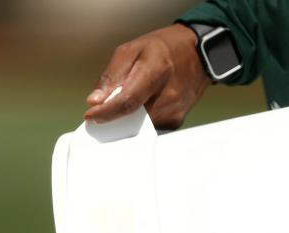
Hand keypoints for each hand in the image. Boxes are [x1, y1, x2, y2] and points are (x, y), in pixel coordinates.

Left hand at [84, 24, 210, 130]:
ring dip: (128, 118)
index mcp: (156, 71)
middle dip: (115, 115)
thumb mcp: (132, 50)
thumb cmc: (163, 49)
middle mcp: (169, 96)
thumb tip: (96, 100)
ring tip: (131, 98)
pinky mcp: (176, 122)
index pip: (128, 101)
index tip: (90, 116)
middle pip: (132, 118)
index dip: (106, 112)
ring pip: (139, 127)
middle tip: (107, 105)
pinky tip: (144, 103)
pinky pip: (149, 127)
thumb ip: (112, 75)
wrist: (197, 56)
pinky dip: (140, 119)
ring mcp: (175, 112)